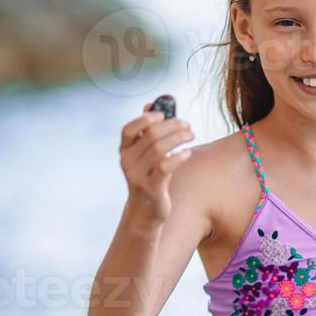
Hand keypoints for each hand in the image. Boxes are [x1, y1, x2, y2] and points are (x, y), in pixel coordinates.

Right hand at [119, 103, 194, 224]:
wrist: (146, 210)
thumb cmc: (150, 177)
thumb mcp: (147, 155)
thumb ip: (148, 132)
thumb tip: (150, 105)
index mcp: (124, 151)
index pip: (128, 129)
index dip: (146, 118)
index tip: (164, 114)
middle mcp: (127, 162)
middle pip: (150, 135)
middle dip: (172, 126)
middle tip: (188, 125)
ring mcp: (137, 175)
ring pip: (159, 149)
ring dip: (179, 138)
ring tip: (191, 135)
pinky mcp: (150, 187)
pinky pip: (165, 166)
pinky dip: (179, 156)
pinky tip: (188, 152)